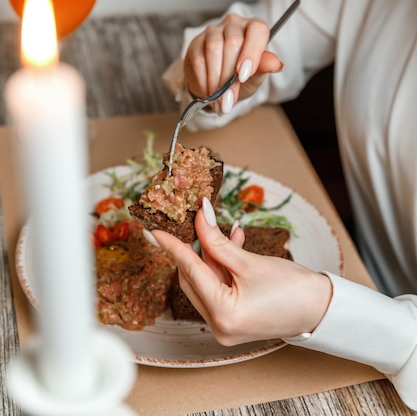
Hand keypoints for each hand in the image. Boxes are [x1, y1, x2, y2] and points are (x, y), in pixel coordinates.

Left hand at [150, 198, 332, 345]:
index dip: (172, 247)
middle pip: (194, 278)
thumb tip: (200, 216)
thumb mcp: (250, 260)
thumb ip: (218, 240)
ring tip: (226, 232)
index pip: (189, 271)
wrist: (320, 309)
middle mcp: (218, 327)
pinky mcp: (232, 321)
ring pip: (206, 282)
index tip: (155, 231)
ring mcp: (224, 327)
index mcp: (222, 314)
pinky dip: (223, 268)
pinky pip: (218, 288)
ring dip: (212, 256)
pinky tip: (235, 244)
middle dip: (196, 248)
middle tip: (198, 221)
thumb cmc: (292, 288)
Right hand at [183, 14, 282, 112]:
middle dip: (230, 76)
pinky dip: (204, 80)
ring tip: (219, 101)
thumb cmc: (242, 76)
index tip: (244, 76)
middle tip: (229, 99)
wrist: (220, 85)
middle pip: (233, 42)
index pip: (257, 30)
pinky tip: (209, 94)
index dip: (252, 52)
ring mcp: (213, 31)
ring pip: (214, 50)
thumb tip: (276, 64)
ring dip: (216, 80)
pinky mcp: (196, 42)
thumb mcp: (256, 76)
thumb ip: (264, 68)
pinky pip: (199, 59)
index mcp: (254, 28)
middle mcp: (234, 24)